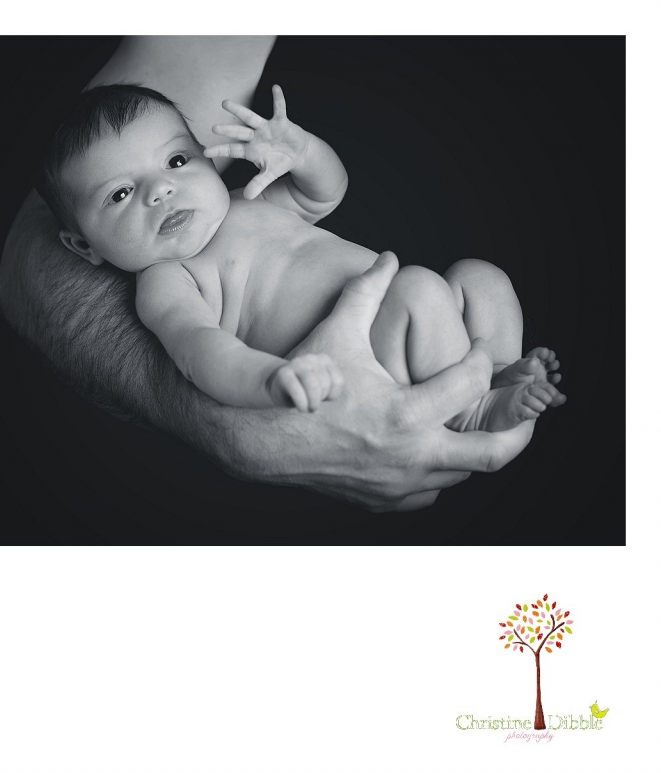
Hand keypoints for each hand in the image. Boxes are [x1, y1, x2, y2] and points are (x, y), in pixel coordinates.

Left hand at [203, 84, 307, 198]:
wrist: (297, 153)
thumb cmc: (279, 162)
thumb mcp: (269, 175)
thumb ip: (257, 184)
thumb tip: (247, 197)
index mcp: (250, 149)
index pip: (231, 150)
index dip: (219, 150)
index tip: (205, 152)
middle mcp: (255, 136)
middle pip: (238, 132)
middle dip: (227, 130)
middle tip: (213, 128)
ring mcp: (267, 128)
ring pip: (251, 118)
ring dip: (239, 111)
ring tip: (225, 104)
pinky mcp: (281, 122)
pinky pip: (279, 109)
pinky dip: (278, 99)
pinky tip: (275, 88)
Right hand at [267, 354, 343, 411]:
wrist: (279, 386)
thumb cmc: (305, 389)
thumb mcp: (322, 388)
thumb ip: (331, 389)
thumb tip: (332, 397)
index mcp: (324, 360)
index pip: (338, 381)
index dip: (333, 396)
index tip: (324, 399)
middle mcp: (311, 358)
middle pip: (325, 384)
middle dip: (320, 400)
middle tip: (313, 406)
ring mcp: (297, 364)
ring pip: (313, 386)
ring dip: (313, 402)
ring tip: (309, 408)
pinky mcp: (284, 373)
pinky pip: (297, 391)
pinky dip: (302, 403)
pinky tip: (302, 408)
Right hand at [280, 252, 535, 510]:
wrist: (264, 442)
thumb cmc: (302, 388)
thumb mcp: (336, 335)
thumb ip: (365, 292)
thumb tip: (389, 256)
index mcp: (405, 413)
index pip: (471, 384)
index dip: (484, 360)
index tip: (482, 352)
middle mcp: (411, 455)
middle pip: (493, 453)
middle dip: (519, 428)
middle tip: (526, 407)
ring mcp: (400, 484)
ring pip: (463, 474)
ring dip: (475, 448)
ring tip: (476, 423)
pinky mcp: (385, 501)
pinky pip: (430, 493)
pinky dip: (440, 473)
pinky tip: (431, 450)